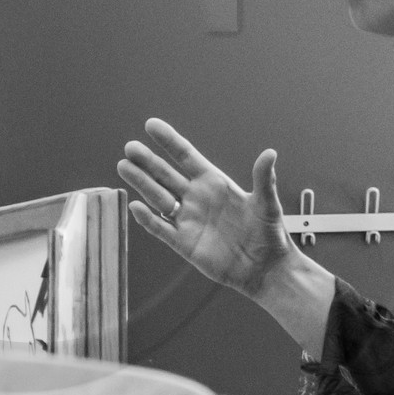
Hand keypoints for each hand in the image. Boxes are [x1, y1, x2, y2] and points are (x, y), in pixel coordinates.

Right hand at [117, 119, 295, 298]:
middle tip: (130, 148)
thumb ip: (263, 179)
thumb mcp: (267, 204)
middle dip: (147, 161)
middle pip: (166, 175)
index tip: (151, 125)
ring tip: (123, 167)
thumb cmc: (270, 234)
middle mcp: (197, 198)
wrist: (266, 269)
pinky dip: (147, 219)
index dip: (169, 141)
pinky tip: (135, 206)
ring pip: (158, 197)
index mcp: (214, 183)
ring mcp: (188, 220)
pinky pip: (161, 229)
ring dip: (142, 183)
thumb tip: (270, 153)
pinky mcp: (184, 243)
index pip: (186, 156)